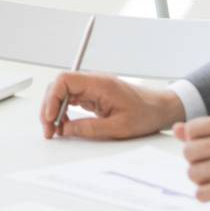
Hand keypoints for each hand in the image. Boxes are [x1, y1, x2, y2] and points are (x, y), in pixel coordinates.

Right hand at [39, 72, 182, 139]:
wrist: (160, 108)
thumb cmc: (146, 113)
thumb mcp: (118, 127)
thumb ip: (89, 129)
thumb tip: (65, 130)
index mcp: (99, 83)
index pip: (65, 80)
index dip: (52, 98)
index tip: (50, 117)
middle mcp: (93, 82)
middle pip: (60, 86)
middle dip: (50, 107)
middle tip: (49, 129)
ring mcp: (92, 88)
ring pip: (63, 93)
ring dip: (55, 110)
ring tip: (55, 130)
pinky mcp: (94, 95)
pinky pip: (72, 99)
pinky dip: (64, 111)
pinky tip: (65, 125)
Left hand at [173, 115, 209, 210]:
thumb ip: (207, 131)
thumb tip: (177, 128)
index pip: (192, 128)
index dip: (195, 140)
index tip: (208, 148)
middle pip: (188, 152)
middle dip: (196, 161)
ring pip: (192, 173)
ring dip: (202, 179)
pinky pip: (201, 193)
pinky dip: (206, 194)